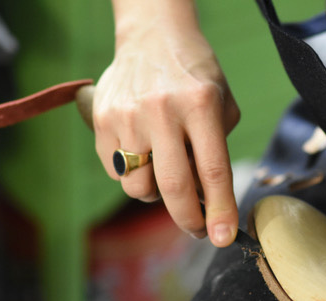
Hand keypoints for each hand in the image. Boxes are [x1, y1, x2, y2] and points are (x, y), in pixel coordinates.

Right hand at [93, 0, 239, 246]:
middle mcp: (161, 110)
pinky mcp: (102, 121)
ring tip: (166, 174)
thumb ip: (216, 150)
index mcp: (200, 104)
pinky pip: (117, 173)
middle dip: (189, 221)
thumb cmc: (195, 77)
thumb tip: (205, 201)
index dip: (220, 210)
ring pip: (139, 187)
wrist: (153, 37)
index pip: (212, 169)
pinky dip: (134, 176)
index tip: (224, 238)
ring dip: (158, 195)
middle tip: (199, 231)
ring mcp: (127, 116)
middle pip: (174, 187)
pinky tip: (143, 156)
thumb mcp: (222, 104)